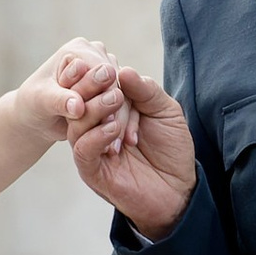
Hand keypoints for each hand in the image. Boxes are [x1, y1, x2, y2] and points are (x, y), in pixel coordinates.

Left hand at [11, 37, 120, 147]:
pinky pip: (126, 105)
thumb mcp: (41, 101)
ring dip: (121, 121)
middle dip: (114, 111)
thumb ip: (59, 100)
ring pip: (125, 95)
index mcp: (78, 50)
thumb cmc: (34, 103)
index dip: (102, 95)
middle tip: (114, 141)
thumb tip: (77, 107)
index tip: (103, 122)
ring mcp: (107, 71)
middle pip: (116, 82)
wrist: (38, 116)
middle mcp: (97, 55)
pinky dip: (124, 124)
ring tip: (115, 148)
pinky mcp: (112, 89)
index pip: (100, 70)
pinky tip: (124, 143)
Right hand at [69, 64, 197, 240]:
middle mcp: (96, 128)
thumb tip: (123, 71)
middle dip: (92, 87)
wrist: (178, 188)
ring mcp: (91, 149)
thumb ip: (145, 91)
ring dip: (95, 109)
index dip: (101, 76)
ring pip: (77, 124)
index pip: (97, 88)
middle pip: (82, 102)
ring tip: (115, 99)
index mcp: (110, 111)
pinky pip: (83, 150)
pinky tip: (114, 128)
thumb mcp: (165, 111)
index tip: (108, 66)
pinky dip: (96, 136)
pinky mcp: (91, 170)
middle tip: (106, 76)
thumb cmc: (171, 148)